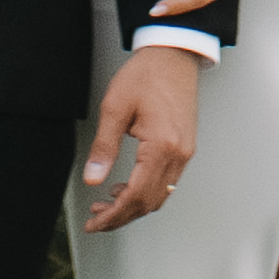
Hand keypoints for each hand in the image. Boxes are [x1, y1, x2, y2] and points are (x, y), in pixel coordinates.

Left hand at [80, 49, 202, 229]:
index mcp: (161, 145)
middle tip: (97, 219)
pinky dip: (146, 192)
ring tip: (107, 205)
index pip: (135, 195)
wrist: (173, 55)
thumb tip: (93, 178)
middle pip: (149, 202)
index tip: (95, 222)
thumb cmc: (147, 74)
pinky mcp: (185, 147)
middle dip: (121, 216)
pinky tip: (126, 187)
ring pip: (160, 196)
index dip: (113, 215)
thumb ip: (104, 147)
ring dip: (133, 207)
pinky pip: (166, 182)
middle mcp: (178, 153)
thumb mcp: (115, 107)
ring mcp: (185, 152)